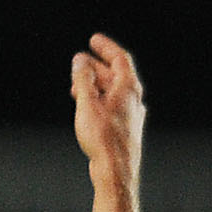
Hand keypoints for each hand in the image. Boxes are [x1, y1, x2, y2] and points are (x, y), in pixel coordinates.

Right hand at [71, 32, 143, 184]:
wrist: (115, 171)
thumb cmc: (103, 138)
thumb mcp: (87, 103)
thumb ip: (82, 79)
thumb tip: (80, 61)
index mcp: (128, 88)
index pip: (119, 58)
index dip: (105, 47)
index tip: (93, 40)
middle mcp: (133, 99)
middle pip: (115, 75)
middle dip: (95, 68)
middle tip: (79, 65)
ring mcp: (131, 115)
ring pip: (113, 93)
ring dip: (95, 86)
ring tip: (77, 89)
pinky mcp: (125, 130)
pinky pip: (112, 107)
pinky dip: (99, 101)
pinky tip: (88, 109)